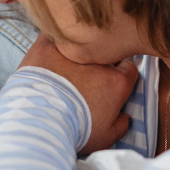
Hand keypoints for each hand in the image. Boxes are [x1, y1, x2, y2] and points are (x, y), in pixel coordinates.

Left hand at [19, 35, 138, 154]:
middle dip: (100, 61)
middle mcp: (98, 61)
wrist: (40, 121)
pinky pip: (52, 32)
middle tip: (86, 76)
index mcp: (115, 81)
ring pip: (79, 41)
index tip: (110, 82)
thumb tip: (126, 117)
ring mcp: (72, 50)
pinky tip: (48, 48)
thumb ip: (120, 124)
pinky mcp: (47, 45)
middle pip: (105, 52)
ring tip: (66, 62)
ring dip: (76, 49)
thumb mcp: (106, 137)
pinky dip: (52, 38)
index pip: (129, 68)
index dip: (120, 74)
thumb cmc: (75, 132)